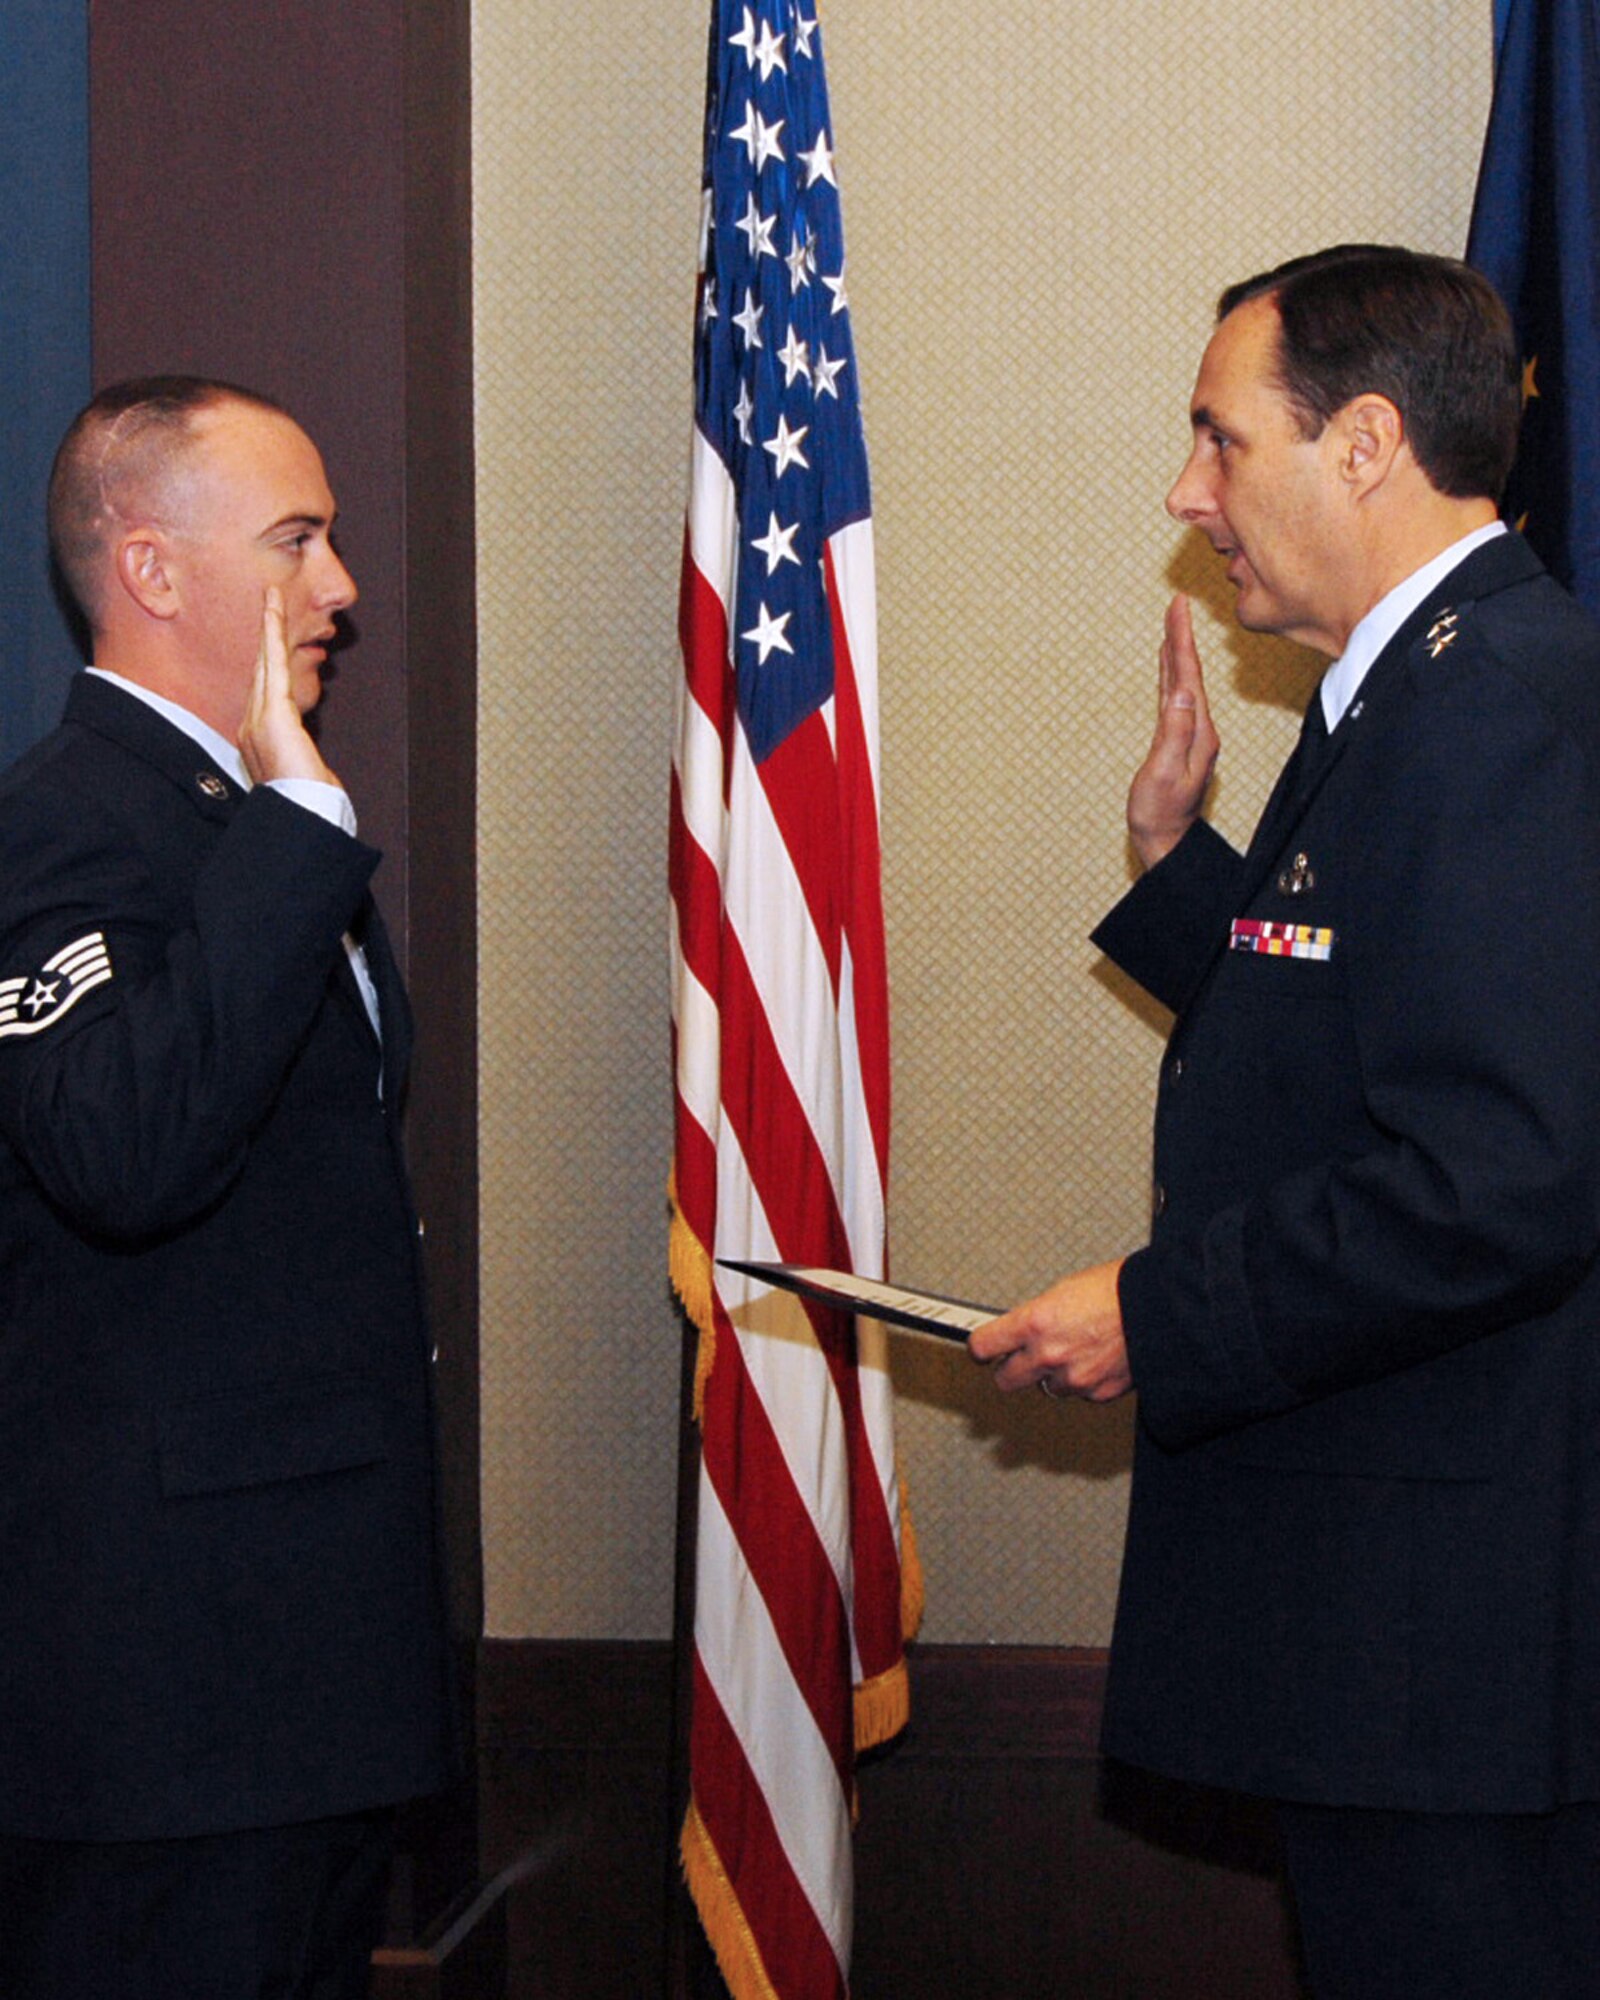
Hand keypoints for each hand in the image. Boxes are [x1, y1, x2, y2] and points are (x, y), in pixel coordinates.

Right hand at [239, 588, 339, 787]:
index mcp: (257, 741)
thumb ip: (305, 768)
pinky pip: (272, 662)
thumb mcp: (306, 782)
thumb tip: (318, 775)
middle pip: (259, 671)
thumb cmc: (306, 806)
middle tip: (268, 605)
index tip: (267, 645)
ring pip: (264, 661)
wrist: (302, 816)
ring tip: (271, 597)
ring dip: (269, 627)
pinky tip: (274, 607)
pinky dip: (273, 632)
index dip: (264, 665)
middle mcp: (251, 725)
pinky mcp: (272, 712)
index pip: (262, 693)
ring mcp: (257, 718)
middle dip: (263, 637)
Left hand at [968, 1260, 1131, 1402]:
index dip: (981, 1348)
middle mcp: (1048, 1355)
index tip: (982, 1349)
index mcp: (1035, 1323)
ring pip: (1046, 1387)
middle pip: (1006, 1380)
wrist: (1157, 1308)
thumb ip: (1037, 1316)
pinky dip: (1084, 1381)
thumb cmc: (1117, 1290)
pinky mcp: (1097, 1393)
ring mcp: (1073, 1378)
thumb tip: (1022, 1329)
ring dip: (1052, 1375)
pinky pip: (1079, 1392)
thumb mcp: (1063, 1291)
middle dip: (1010, 1369)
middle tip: (1018, 1359)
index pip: (984, 1346)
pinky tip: (1096, 1359)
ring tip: (1073, 1351)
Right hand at [1126, 595, 1218, 870]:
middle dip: (1181, 637)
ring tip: (1172, 627)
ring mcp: (1189, 734)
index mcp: (1197, 730)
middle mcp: (1198, 728)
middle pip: (1188, 673)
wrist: (1165, 839)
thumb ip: (1175, 731)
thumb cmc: (1160, 811)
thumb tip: (1182, 692)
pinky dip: (1171, 676)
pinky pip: (1175, 698)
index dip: (1181, 640)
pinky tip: (1168, 669)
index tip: (1177, 609)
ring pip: (1182, 682)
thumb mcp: (1165, 771)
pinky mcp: (1177, 741)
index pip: (1188, 676)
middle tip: (1176, 605)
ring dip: (1177, 652)